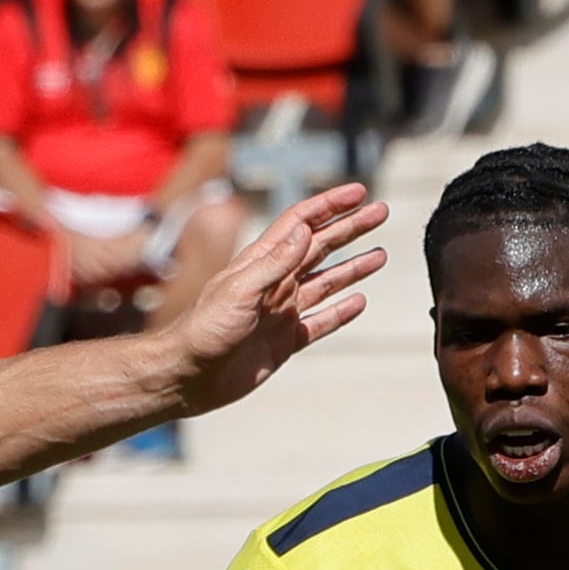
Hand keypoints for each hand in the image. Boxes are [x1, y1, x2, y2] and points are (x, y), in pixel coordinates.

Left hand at [138, 183, 388, 420]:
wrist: (187, 377)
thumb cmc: (204, 331)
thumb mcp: (239, 291)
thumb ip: (274, 262)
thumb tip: (305, 230)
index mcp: (260, 264)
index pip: (300, 224)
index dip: (328, 206)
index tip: (358, 192)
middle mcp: (273, 283)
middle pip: (320, 247)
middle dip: (350, 229)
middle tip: (381, 212)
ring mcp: (280, 312)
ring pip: (325, 283)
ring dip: (352, 268)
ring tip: (380, 255)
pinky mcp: (283, 342)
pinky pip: (319, 323)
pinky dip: (340, 313)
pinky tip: (360, 302)